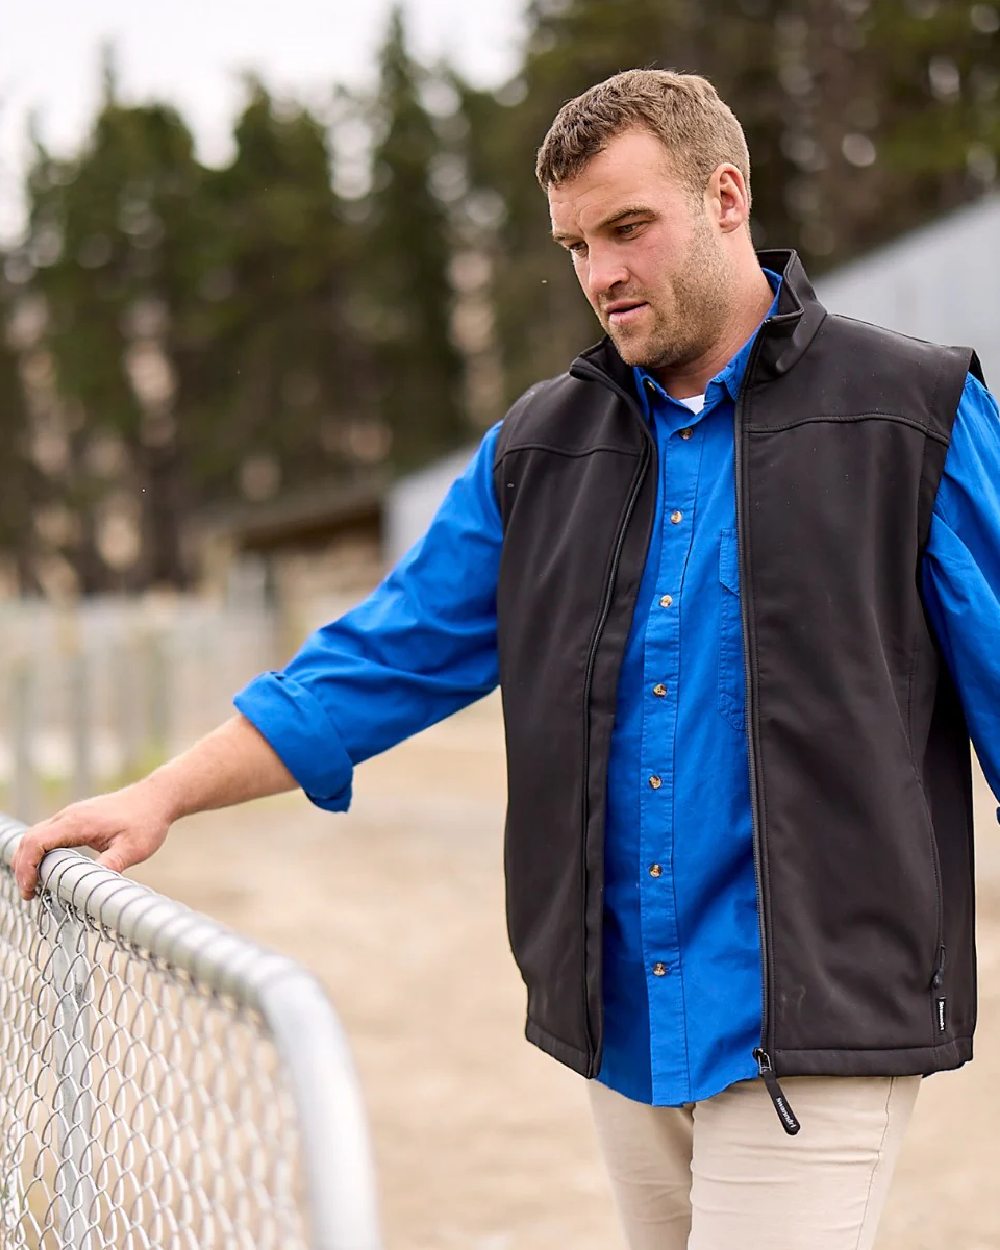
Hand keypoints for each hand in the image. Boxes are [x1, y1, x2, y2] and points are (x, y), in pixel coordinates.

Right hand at [11, 780, 175, 900]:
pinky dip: (40, 853)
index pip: (36, 843)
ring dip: (29, 860)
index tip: (30, 891)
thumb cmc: (146, 821)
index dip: (26, 868)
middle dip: (23, 868)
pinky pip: (48, 835)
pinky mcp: (75, 819)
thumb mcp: (134, 849)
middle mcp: (68, 816)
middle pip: (29, 840)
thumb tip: (92, 888)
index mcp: (77, 822)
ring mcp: (70, 816)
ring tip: (35, 887)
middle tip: (30, 894)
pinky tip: (49, 871)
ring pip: (36, 836)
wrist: (156, 798)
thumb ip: (112, 866)